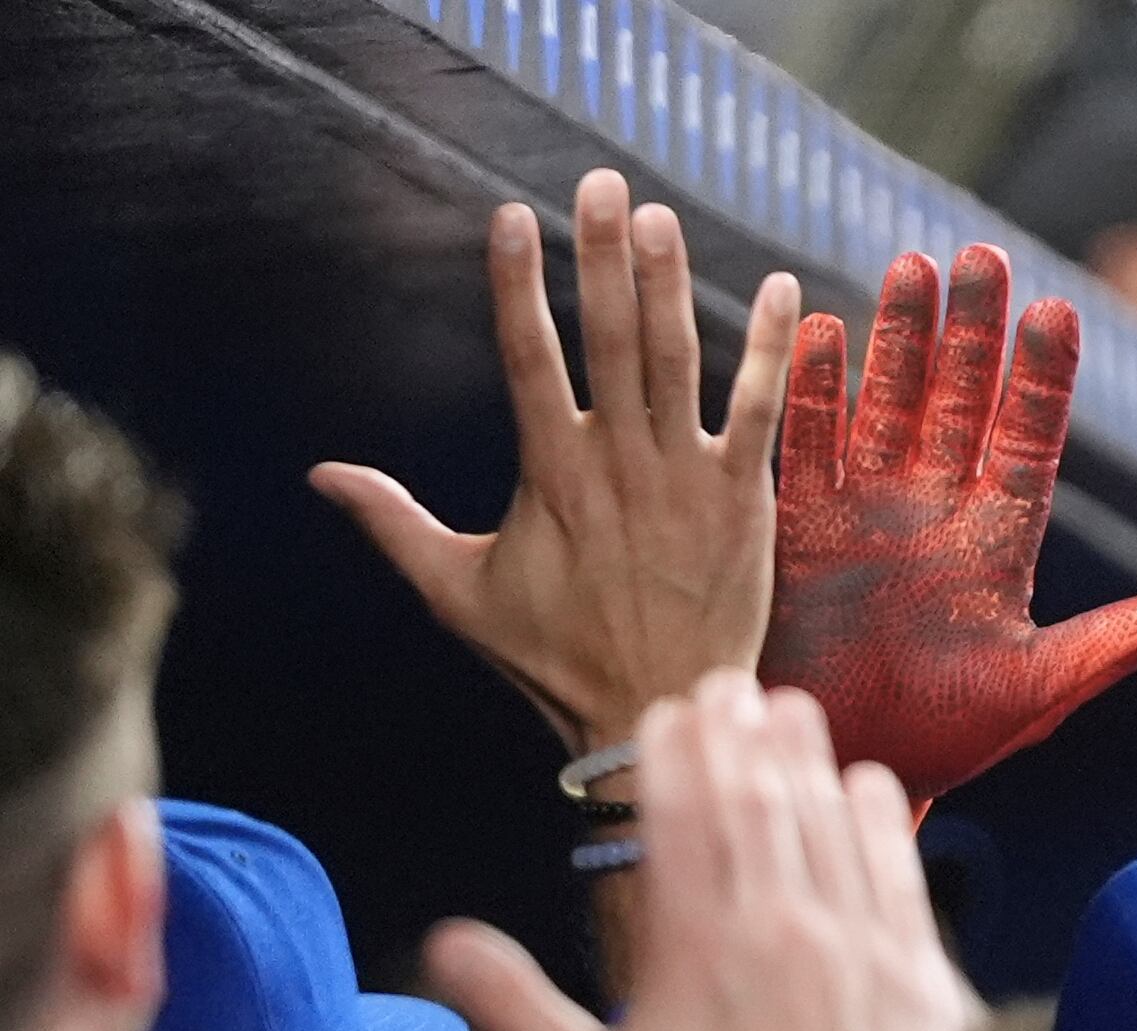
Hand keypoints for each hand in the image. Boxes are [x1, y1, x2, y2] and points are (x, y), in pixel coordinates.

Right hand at [313, 172, 797, 760]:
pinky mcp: (744, 500)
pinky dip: (773, 350)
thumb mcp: (459, 593)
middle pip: (609, 338)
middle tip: (601, 183)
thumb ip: (393, 524)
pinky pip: (761, 412)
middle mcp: (617, 462)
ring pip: (677, 360)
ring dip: (670, 284)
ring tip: (660, 217)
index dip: (519, 285)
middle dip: (603, 256)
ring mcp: (684, 477)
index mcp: (550, 473)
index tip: (512, 218)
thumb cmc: (556, 662)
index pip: (527, 357)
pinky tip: (786, 290)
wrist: (659, 712)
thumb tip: (320, 475)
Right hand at [425, 673, 965, 1030]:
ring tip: (790, 709)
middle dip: (740, 734)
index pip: (683, 817)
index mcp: (700, 942)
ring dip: (806, 758)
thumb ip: (516, 1011)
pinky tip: (867, 784)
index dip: (675, 754)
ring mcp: (858, 942)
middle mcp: (782, 923)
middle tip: (729, 683)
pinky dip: (878, 820)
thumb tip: (442, 942)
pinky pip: (897, 871)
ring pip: (829, 821)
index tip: (668, 711)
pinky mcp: (917, 971)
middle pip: (759, 801)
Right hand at [762, 247, 1136, 803]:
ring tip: (912, 266)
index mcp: (999, 543)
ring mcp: (866, 510)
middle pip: (961, 402)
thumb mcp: (1034, 695)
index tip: (1059, 312)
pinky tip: (817, 328)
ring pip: (889, 402)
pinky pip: (807, 442)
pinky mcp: (800, 525)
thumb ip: (1103, 649)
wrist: (849, 766)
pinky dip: (811, 389)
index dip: (1043, 379)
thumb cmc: (948, 742)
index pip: (1030, 441)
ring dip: (899, 337)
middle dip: (974, 330)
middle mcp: (935, 511)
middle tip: (983, 254)